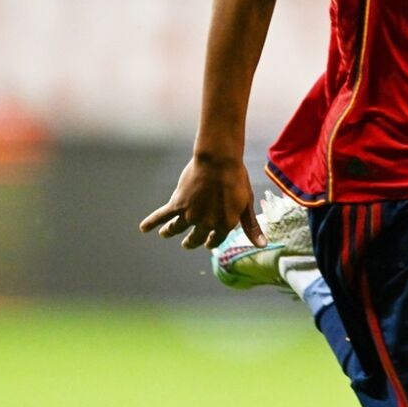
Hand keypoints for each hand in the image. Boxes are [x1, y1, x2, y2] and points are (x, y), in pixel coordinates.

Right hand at [139, 152, 263, 250]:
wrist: (219, 160)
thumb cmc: (236, 179)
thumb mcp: (246, 203)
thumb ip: (252, 226)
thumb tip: (263, 245)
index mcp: (224, 225)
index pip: (215, 240)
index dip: (211, 242)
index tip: (207, 242)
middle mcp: (205, 224)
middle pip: (195, 238)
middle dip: (191, 242)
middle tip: (187, 244)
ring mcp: (189, 215)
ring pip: (176, 229)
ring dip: (170, 233)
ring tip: (165, 234)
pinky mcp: (177, 204)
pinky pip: (162, 216)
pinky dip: (151, 223)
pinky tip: (144, 228)